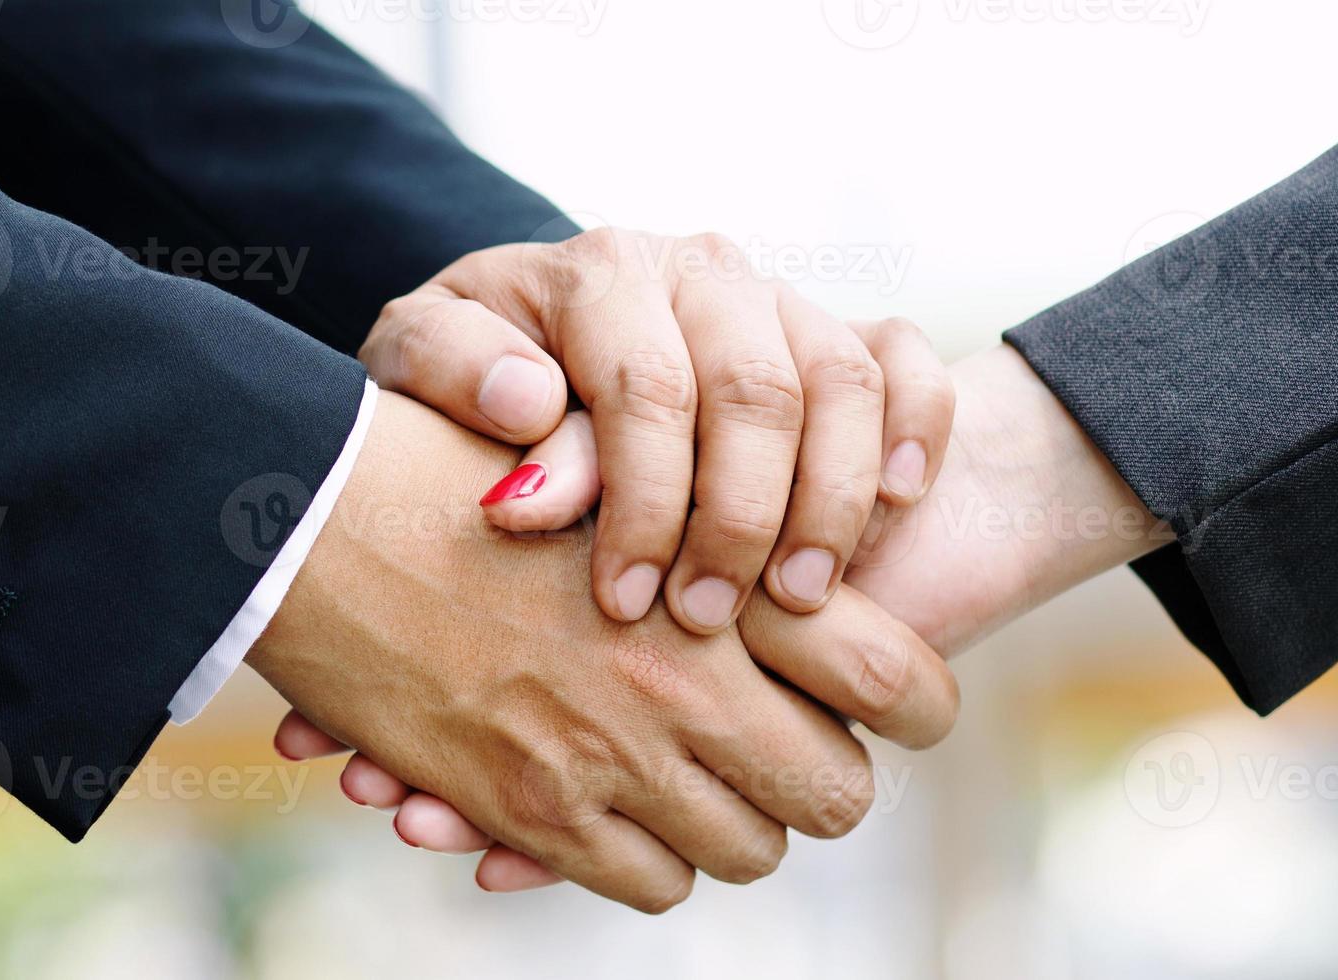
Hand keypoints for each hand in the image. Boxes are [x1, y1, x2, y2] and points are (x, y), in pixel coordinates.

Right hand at [247, 390, 960, 911]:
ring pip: (749, 849)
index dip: (918, 704)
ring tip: (691, 776)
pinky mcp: (536, 811)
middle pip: (838, 793)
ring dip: (733, 821)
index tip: (900, 706)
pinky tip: (616, 807)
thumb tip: (796, 583)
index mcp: (718, 576)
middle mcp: (685, 678)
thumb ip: (707, 521)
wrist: (312, 516)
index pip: (896, 677)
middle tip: (784, 748)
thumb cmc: (453, 466)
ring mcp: (612, 755)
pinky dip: (647, 860)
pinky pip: (650, 884)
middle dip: (823, 780)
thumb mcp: (608, 468)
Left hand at [359, 229, 953, 630]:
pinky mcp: (849, 331)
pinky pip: (908, 365)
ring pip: (840, 383)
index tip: (623, 601)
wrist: (525, 360)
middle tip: (707, 621)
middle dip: (736, 520)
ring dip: (828, 501)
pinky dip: (914, 432)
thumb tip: (526, 400)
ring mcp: (781, 299)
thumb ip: (454, 382)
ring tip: (801, 600)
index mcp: (597, 272)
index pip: (646, 386)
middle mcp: (698, 271)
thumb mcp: (422, 379)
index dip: (644, 503)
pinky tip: (894, 506)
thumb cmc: (464, 389)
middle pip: (754, 389)